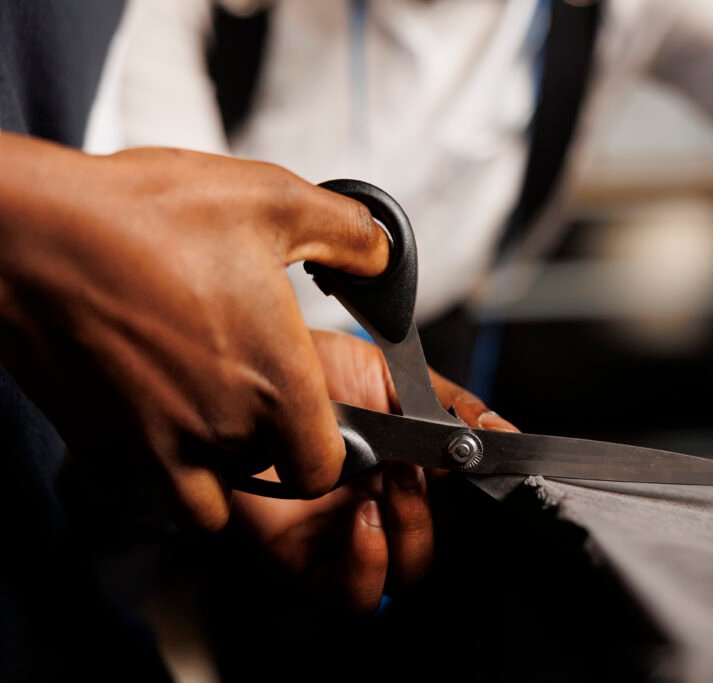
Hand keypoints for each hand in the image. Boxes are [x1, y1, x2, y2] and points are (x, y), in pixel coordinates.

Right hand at [0, 134, 387, 530]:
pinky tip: (152, 412)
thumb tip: (380, 255)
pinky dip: (153, 469)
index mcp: (275, 381)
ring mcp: (155, 447)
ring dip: (212, 470)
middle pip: (265, 476)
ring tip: (205, 409)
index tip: (315, 420)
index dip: (327, 449)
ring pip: (203, 498)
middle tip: (250, 392)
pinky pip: (141, 488)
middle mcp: (220, 428)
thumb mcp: (273, 200)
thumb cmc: (142, 215)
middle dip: (267, 445)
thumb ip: (348, 235)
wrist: (27, 232)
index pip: (323, 468)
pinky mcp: (99, 447)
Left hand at [231, 329, 515, 612]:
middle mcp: (384, 507)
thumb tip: (505, 432)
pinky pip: (356, 594)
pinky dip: (370, 564)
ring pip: (408, 577)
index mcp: (411, 468)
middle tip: (417, 467)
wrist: (236, 378)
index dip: (477, 493)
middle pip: (441, 548)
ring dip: (412, 535)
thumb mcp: (389, 373)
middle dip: (438, 512)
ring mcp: (348, 538)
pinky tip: (362, 519)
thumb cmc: (306, 372)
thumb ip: (451, 406)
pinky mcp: (306, 563)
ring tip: (389, 487)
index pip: (463, 505)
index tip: (476, 462)